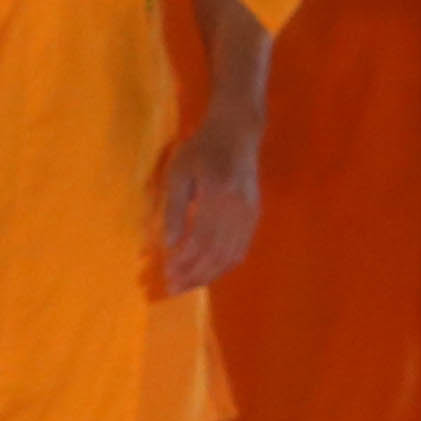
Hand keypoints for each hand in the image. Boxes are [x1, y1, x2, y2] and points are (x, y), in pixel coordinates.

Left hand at [155, 100, 263, 294]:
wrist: (236, 132)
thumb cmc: (202, 148)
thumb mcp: (179, 171)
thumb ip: (174, 207)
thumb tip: (169, 243)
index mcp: (217, 193)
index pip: (200, 239)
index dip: (184, 261)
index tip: (166, 274)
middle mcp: (237, 207)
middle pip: (216, 252)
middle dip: (193, 274)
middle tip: (174, 288)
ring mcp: (249, 213)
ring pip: (230, 255)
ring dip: (208, 274)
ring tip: (188, 286)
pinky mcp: (254, 216)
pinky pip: (241, 248)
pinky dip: (224, 265)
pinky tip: (209, 272)